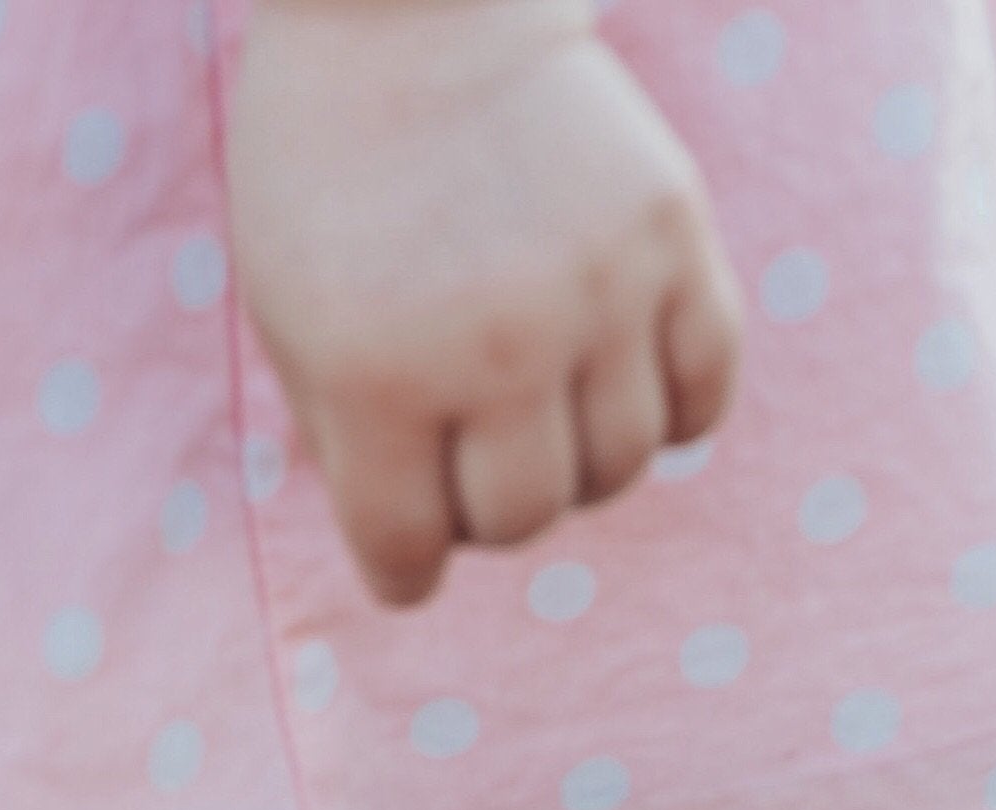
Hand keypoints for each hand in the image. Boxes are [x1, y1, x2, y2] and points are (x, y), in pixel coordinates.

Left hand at [228, 0, 742, 604]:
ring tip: (538, 410)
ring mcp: (596, 287)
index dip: (403, 567)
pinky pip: (704, 390)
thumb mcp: (290, 320)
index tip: (407, 548)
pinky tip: (619, 387)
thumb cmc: (331, 173)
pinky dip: (671, 414)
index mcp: (376, 377)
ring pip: (618, 467)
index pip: (408, 553)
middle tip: (467, 457)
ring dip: (575, 462)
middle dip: (488, 510)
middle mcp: (494, 345)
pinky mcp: (673, 233)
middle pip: (525, 520)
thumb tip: (420, 545)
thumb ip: (345, 443)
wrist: (412, 1)